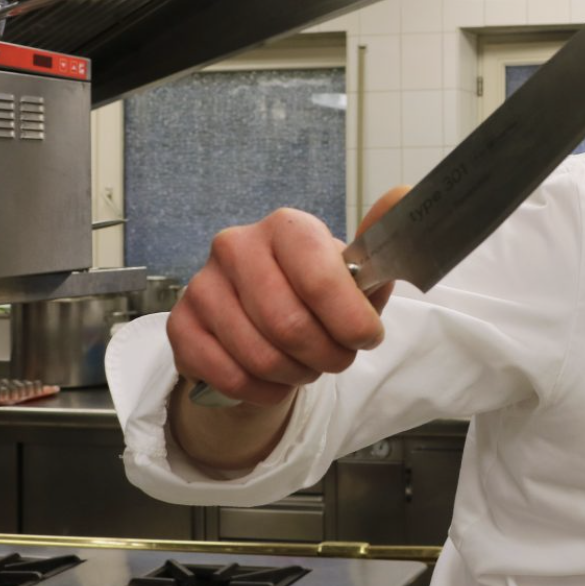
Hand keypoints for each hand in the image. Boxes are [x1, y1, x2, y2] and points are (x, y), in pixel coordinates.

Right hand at [168, 187, 410, 406]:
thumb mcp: (354, 275)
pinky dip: (264, 390)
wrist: (261, 318)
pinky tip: (276, 380)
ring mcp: (203, 285)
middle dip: (327, 356)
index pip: (319, 277)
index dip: (350, 320)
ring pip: (261, 357)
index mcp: (286, 227)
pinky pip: (230, 376)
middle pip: (290, 326)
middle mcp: (237, 247)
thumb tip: (404, 195)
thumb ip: (379, 245)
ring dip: (297, 375)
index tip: (367, 338)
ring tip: (308, 366)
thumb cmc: (316, 295)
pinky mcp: (181, 325)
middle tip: (338, 358)